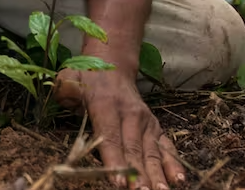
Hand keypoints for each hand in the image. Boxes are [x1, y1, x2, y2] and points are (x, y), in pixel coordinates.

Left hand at [55, 67, 183, 189]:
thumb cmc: (87, 79)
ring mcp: (146, 121)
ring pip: (151, 151)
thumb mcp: (70, 79)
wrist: (113, 66)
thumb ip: (65, 91)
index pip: (110, 136)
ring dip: (157, 174)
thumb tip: (66, 99)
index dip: (114, 160)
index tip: (118, 182)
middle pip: (134, 149)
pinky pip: (166, 146)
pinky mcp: (155, 127)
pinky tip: (178, 180)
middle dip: (138, 174)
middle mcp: (130, 114)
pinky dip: (173, 163)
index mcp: (106, 104)